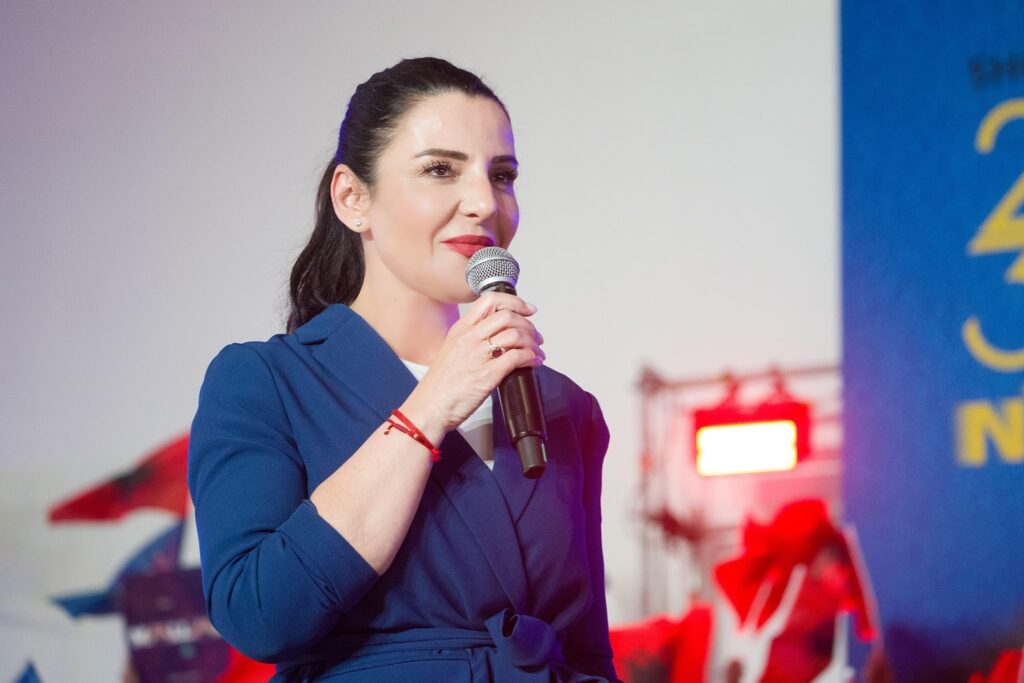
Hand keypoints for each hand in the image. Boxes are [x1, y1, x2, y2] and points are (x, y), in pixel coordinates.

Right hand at [403, 292, 544, 433]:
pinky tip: (534, 363)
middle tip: (536, 336)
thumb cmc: (441, 384)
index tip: (528, 309)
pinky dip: (531, 358)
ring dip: (532, 342)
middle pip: (507, 316)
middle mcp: (469, 338)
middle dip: (528, 325)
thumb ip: (473, 339)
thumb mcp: (453, 350)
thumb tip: (500, 336)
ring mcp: (478, 355)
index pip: (491, 301)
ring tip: (537, 351)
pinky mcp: (487, 375)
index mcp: (460, 329)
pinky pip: (517, 358)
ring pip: (515, 335)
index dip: (515, 302)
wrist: (429, 407)